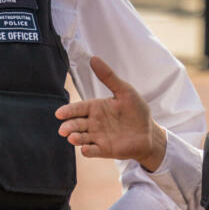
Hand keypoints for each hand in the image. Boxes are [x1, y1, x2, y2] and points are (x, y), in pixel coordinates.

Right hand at [55, 56, 166, 170]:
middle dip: (69, 126)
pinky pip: (93, 151)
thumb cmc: (136, 110)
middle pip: (76, 124)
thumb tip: (93, 58)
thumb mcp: (124, 90)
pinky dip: (88, 151)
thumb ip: (108, 77)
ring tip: (72, 138)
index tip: (59, 113)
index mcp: (96, 108)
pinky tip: (85, 150)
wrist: (149, 132)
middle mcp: (94, 123)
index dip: (68, 111)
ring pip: (82, 138)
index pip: (78, 108)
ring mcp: (98, 137)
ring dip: (76, 138)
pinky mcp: (105, 150)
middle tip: (63, 129)